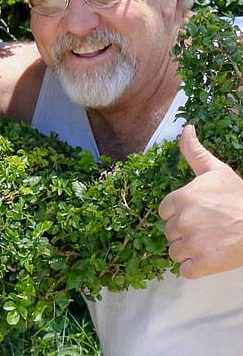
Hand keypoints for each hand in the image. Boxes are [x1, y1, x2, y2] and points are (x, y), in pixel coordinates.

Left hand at [158, 124, 242, 277]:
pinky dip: (192, 268)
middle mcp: (184, 221)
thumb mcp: (216, 170)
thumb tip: (186, 128)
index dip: (176, 212)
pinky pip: (185, 271)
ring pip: (174, 251)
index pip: (163, 210)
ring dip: (185, 250)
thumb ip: (195, 152)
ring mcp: (193, 244)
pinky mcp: (204, 265)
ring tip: (204, 243)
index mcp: (183, 198)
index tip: (192, 212)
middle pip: (168, 231)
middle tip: (202, 228)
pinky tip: (204, 259)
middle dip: (182, 231)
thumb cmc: (239, 196)